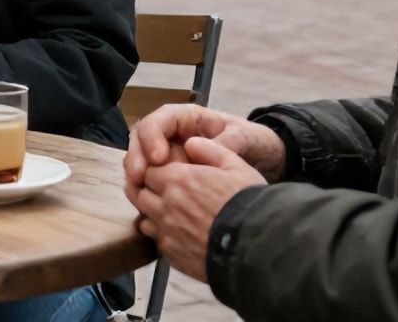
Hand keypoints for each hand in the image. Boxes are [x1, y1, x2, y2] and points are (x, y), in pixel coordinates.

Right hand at [125, 104, 285, 203]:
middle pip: (141, 141)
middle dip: (136, 158)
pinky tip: (150, 208)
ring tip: (140, 195)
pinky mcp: (171, 179)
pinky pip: (151, 184)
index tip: (159, 158)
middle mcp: (172, 135)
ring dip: (136, 178)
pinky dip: (146, 194)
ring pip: (141, 162)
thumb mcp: (245, 138)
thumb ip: (223, 141)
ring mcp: (169, 157)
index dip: (152, 137)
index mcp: (186, 119)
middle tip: (138, 179)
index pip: (159, 121)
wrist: (268, 162)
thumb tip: (194, 148)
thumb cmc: (255, 143)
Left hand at [128, 137, 264, 283]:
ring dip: (152, 214)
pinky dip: (163, 236)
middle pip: (139, 193)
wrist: (258, 246)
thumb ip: (209, 150)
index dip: (154, 170)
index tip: (164, 172)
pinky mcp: (173, 254)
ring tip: (169, 214)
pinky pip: (158, 242)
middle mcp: (166, 205)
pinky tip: (179, 234)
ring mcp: (167, 232)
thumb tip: (189, 142)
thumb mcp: (235, 166)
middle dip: (146, 189)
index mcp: (178, 179)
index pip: (147, 169)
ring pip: (144, 218)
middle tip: (160, 191)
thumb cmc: (249, 203)